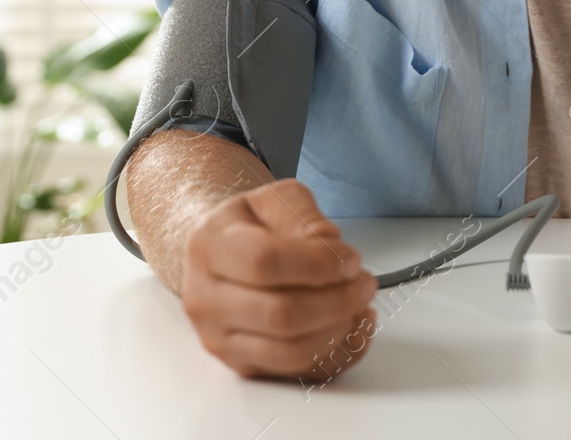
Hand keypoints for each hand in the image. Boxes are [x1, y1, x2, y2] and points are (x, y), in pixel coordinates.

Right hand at [179, 179, 378, 380]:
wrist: (219, 254)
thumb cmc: (252, 226)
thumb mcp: (276, 199)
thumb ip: (304, 216)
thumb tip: (329, 247)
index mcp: (210, 246)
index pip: (264, 263)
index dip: (318, 264)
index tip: (351, 259)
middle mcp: (206, 298)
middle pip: (280, 315)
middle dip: (338, 301)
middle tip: (364, 282)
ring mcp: (220, 338)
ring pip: (291, 352)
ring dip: (340, 330)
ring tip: (359, 303)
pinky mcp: (242, 365)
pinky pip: (299, 372)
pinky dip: (337, 353)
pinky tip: (352, 327)